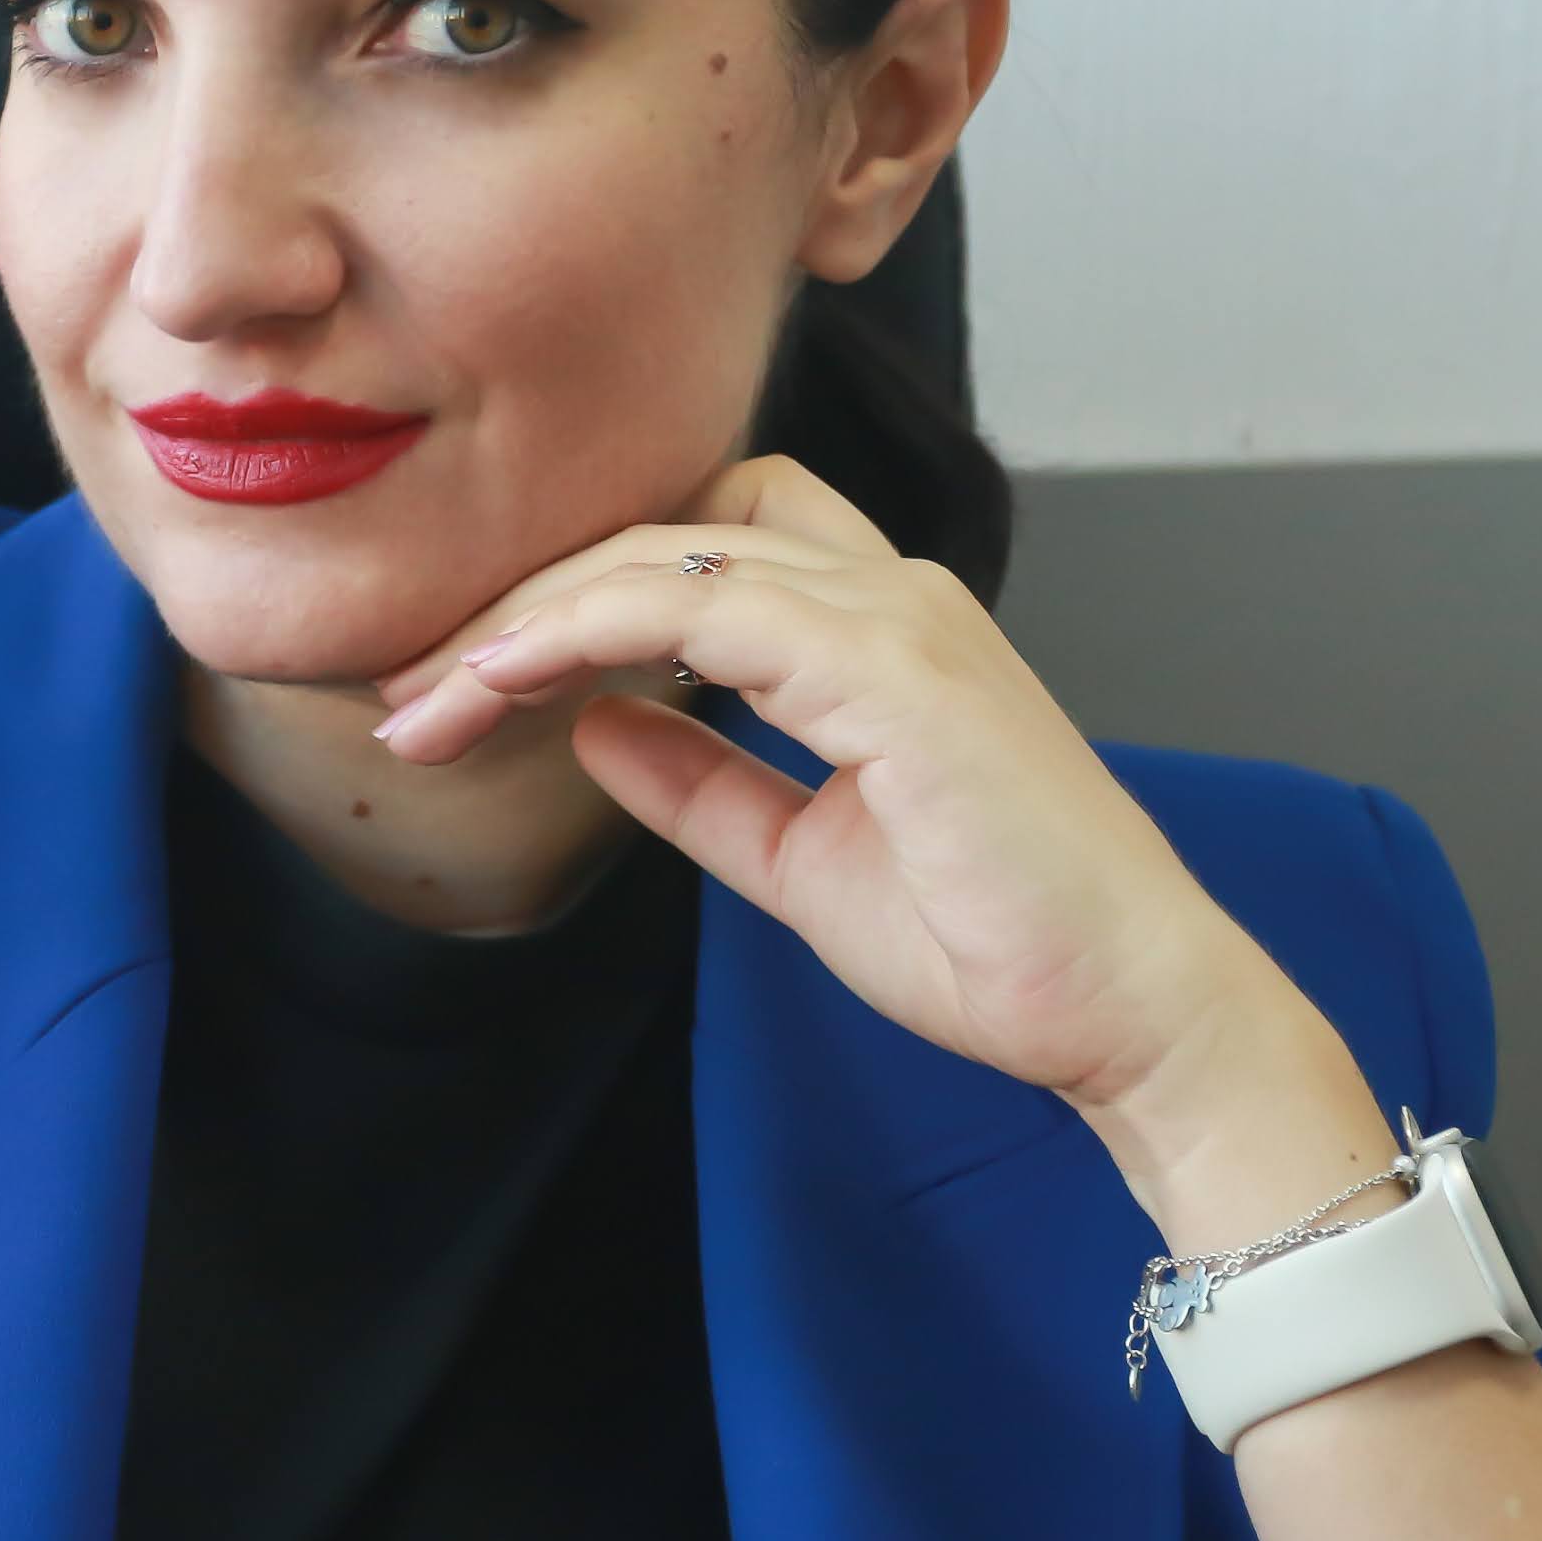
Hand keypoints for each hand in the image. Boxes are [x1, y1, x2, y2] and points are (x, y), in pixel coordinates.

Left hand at [371, 456, 1385, 1238]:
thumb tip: (595, 725)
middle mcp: (891, 595)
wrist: (1128, 1011)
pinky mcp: (897, 667)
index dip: (571, 595)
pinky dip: (595, 627)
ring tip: (435, 691)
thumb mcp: (798, 860)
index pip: (695, 552)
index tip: (459, 683)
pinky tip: (517, 679)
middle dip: (526, 595)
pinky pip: (707, 607)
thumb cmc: (998, 943)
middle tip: (413, 683)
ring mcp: (900, 619)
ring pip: (669, 553)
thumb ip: (702, 785)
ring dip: (534, 613)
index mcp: (877, 632)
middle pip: (666, 529)